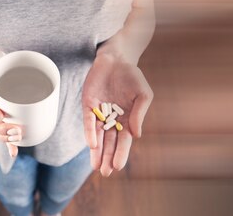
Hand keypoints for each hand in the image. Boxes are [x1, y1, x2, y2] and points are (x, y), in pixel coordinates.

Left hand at [82, 53, 153, 176]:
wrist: (116, 59)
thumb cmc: (132, 76)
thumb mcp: (143, 94)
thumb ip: (140, 113)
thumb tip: (136, 135)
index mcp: (128, 119)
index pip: (124, 141)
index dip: (121, 153)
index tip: (118, 166)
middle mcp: (113, 120)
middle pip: (110, 143)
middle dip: (108, 158)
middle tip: (106, 173)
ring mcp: (99, 113)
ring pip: (98, 137)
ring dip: (97, 152)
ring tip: (97, 167)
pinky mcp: (88, 105)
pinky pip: (89, 122)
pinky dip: (90, 133)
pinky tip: (92, 144)